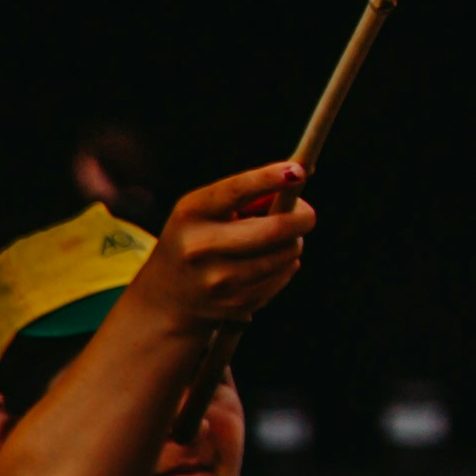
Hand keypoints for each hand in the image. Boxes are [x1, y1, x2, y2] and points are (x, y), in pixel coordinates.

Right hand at [127, 164, 314, 340]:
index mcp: (191, 214)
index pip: (235, 191)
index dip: (269, 179)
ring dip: (293, 242)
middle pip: (274, 229)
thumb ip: (248, 193)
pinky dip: (286, 265)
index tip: (299, 170)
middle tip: (305, 213)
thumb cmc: (198, 237)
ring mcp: (218, 281)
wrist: (169, 296)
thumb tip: (301, 173)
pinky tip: (268, 263)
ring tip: (278, 239)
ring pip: (285, 255)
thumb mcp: (206, 209)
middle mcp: (200, 247)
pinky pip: (283, 276)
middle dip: (302, 217)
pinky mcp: (236, 304)